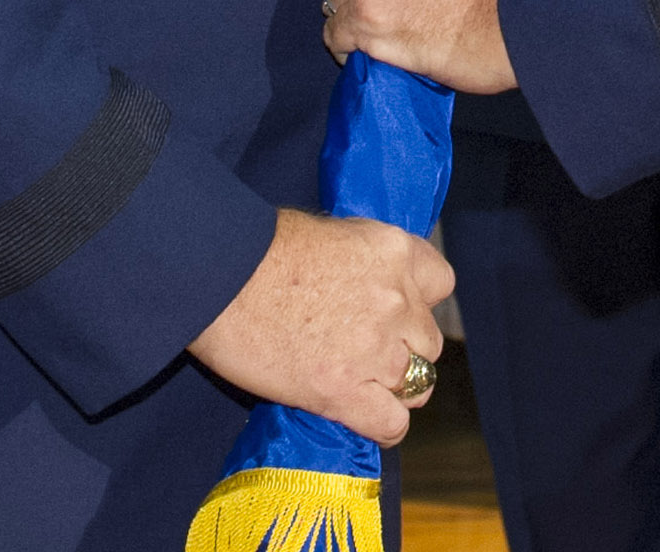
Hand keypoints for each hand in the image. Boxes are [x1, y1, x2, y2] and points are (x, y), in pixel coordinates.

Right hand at [186, 208, 452, 446]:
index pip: (441, 284)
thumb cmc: (259, 246)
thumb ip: (363, 263)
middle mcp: (397, 300)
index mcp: (394, 251)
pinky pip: (392, 423)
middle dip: (404, 347)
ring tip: (364, 383)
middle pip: (429, 341)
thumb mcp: (331, 234)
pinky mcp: (344, 393)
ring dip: (394, 386)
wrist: (219, 276)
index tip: (396, 309)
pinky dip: (384, 424)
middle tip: (368, 349)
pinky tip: (364, 415)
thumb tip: (364, 283)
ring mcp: (375, 349)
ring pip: (418, 384)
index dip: (418, 301)